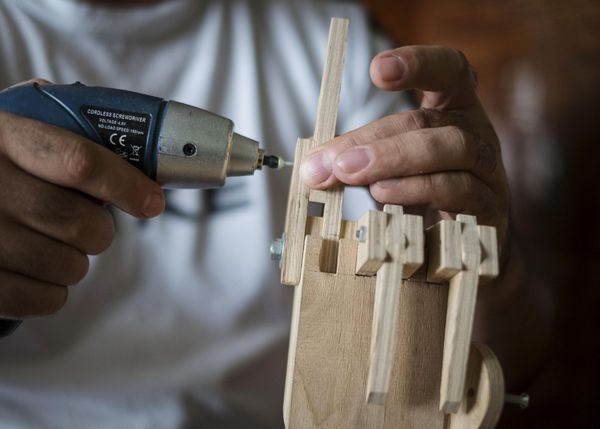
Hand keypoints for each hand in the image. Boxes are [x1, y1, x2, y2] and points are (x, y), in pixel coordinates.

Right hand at [0, 80, 164, 318]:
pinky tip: (35, 273)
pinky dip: (52, 292)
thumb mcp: (16, 136)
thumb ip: (64, 139)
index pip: (80, 162)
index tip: (152, 201)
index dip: (126, 184)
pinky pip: (42, 299)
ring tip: (51, 245)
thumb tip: (138, 164)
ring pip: (68, 265)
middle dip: (99, 230)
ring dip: (74, 261)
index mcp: (5, 137)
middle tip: (90, 226)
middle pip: (81, 223)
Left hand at [300, 46, 509, 249]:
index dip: (419, 63)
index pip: (448, 70)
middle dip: (376, 138)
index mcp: (455, 109)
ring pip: (450, 149)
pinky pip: (459, 191)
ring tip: (353, 174)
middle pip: (428, 121)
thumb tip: (313, 168)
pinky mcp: (491, 206)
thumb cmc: (424, 194)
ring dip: (395, 160)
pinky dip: (417, 191)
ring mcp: (489, 169)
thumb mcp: (392, 168)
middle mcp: (477, 132)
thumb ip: (358, 159)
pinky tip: (384, 196)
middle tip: (336, 160)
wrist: (465, 243)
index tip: (377, 69)